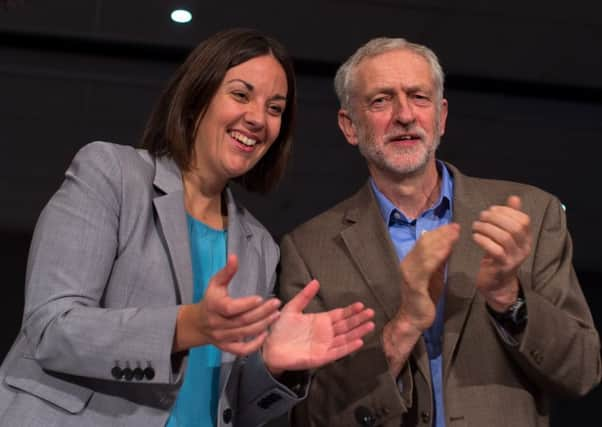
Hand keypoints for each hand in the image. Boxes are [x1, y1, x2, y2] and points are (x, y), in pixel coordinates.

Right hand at [173, 254, 281, 354]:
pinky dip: (253, 345)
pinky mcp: (226, 347)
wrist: (197, 323)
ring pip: (244, 333)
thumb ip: (226, 271)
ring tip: (276, 315)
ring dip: (262, 325)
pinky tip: (265, 334)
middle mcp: (217, 324)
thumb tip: (234, 256)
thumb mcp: (215, 283)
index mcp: (214, 307)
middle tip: (276, 304)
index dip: (246, 304)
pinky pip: (240, 350)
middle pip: (242, 321)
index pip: (230, 308)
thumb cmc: (210, 299)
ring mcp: (221, 337)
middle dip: (261, 313)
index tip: (261, 298)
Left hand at [262, 279, 374, 375]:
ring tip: (370, 325)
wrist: (269, 348)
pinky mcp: (321, 357)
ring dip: (358, 332)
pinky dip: (348, 347)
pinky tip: (359, 341)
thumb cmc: (279, 329)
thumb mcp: (292, 308)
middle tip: (371, 313)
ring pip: (345, 338)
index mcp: (320, 321)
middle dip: (358, 319)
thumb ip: (304, 296)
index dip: (350, 310)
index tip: (361, 304)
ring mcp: (324, 345)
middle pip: (346, 326)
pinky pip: (337, 352)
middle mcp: (325, 333)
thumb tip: (316, 281)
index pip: (339, 315)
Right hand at [396, 223, 459, 331]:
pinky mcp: (414, 283)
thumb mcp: (434, 276)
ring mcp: (409, 273)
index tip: (453, 226)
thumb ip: (438, 262)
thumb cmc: (425, 299)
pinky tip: (448, 250)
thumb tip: (448, 245)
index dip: (439, 232)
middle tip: (457, 227)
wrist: (414, 319)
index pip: (424, 241)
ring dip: (441, 241)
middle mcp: (407, 263)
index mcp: (411, 261)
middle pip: (424, 243)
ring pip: (425, 251)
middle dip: (442, 234)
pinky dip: (437, 256)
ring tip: (455, 234)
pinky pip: (426, 266)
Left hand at [472, 196, 531, 310]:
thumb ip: (510, 217)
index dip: (507, 211)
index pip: (523, 220)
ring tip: (476, 226)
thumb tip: (514, 198)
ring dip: (487, 228)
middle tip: (481, 216)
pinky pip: (495, 250)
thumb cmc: (498, 256)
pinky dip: (483, 240)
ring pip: (505, 237)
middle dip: (496, 218)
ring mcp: (515, 258)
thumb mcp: (505, 235)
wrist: (496, 283)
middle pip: (515, 227)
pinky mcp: (503, 267)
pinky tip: (475, 237)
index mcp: (526, 238)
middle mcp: (524, 248)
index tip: (492, 209)